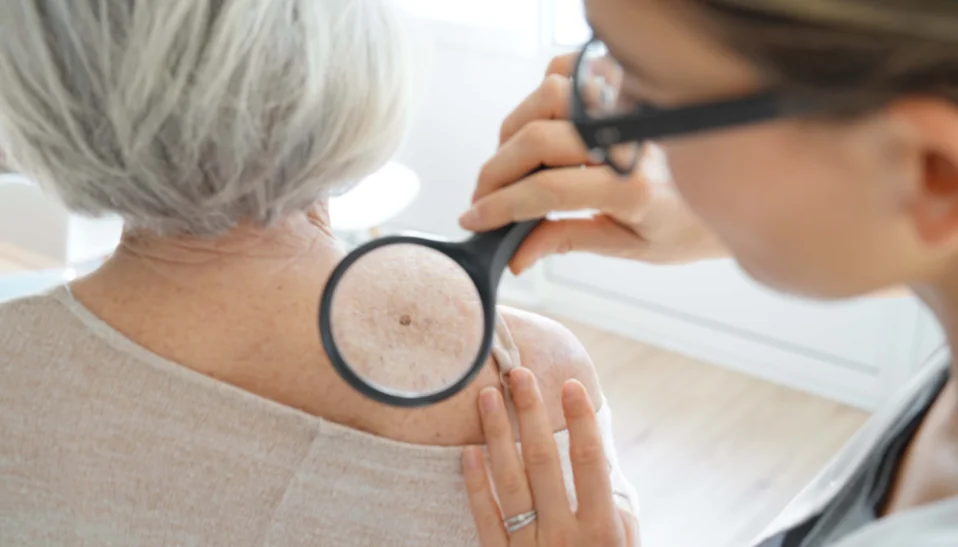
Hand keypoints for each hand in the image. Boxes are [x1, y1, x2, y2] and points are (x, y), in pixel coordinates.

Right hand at [459, 54, 725, 273]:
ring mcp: (627, 104)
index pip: (547, 190)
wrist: (737, 191)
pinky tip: (538, 123)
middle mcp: (629, 137)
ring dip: (514, 131)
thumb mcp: (628, 247)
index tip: (474, 218)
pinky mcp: (625, 86)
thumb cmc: (687, 223)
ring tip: (509, 164)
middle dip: (496, 171)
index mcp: (632, 188)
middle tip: (482, 198)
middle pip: (536, 139)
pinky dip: (543, 90)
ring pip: (547, 96)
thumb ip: (568, 241)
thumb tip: (517, 255)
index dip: (500, 206)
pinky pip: (570, 71)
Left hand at [461, 368, 639, 546]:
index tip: (571, 384)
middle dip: (530, 412)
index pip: (589, 461)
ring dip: (498, 434)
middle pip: (542, 460)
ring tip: (488, 397)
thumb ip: (614, 513)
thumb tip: (598, 466)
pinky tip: (469, 451)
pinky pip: (485, 518)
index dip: (581, 419)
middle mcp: (562, 536)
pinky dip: (475, 484)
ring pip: (509, 481)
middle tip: (519, 374)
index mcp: (600, 529)